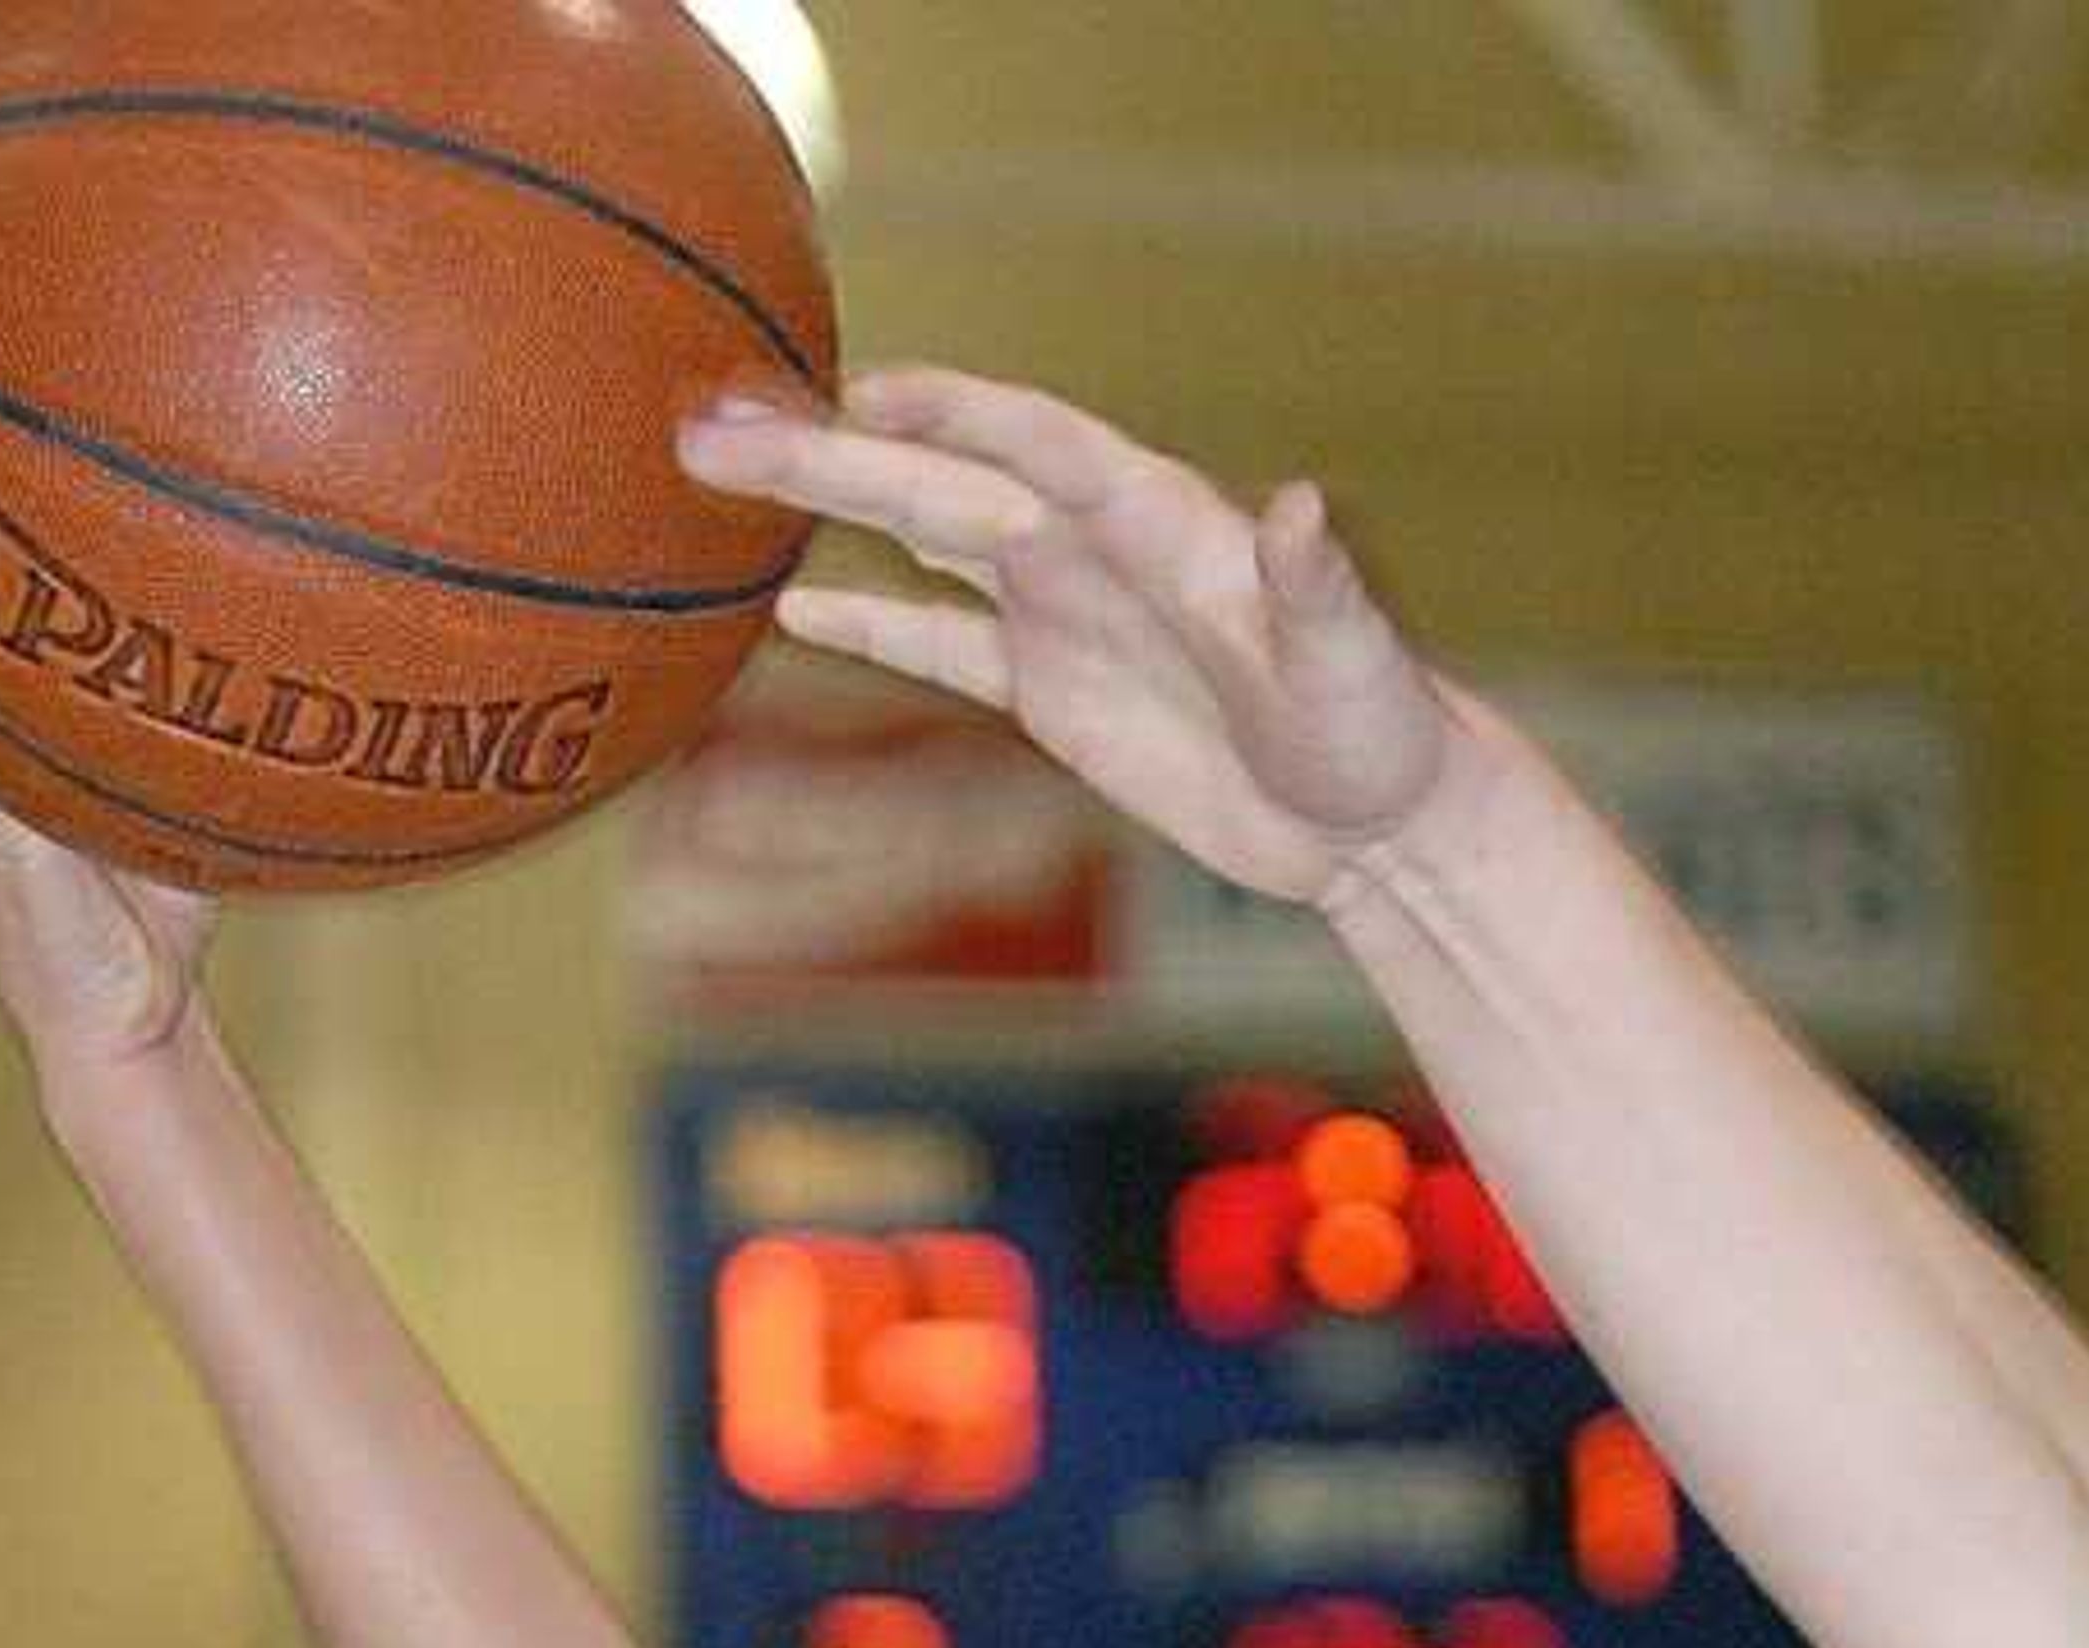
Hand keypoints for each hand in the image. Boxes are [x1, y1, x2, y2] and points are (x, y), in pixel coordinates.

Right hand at [678, 366, 1453, 906]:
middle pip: (941, 478)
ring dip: (824, 503)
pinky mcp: (1047, 686)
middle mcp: (1091, 544)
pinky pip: (936, 641)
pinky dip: (865, 621)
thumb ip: (1319, 580)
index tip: (858, 390)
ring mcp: (1061, 608)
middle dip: (829, 450)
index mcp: (1154, 517)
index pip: (1034, 441)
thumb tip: (1303, 506)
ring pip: (920, 535)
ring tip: (713, 469)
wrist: (1374, 816)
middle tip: (714, 424)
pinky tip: (783, 607)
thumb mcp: (1351, 655)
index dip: (950, 410)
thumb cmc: (1375, 725)